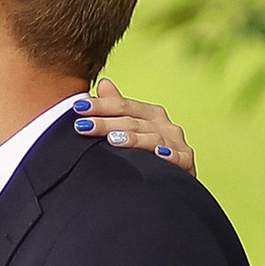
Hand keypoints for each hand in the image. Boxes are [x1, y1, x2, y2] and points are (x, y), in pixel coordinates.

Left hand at [79, 76, 197, 175]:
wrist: (173, 183)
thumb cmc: (150, 154)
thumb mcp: (133, 130)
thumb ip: (118, 108)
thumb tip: (104, 83)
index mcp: (151, 114)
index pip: (123, 105)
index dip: (100, 105)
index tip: (77, 108)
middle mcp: (165, 125)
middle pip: (132, 121)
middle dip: (106, 123)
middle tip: (83, 126)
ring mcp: (176, 143)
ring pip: (151, 138)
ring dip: (133, 138)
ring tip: (112, 139)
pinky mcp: (187, 161)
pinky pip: (178, 157)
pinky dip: (169, 155)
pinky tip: (157, 154)